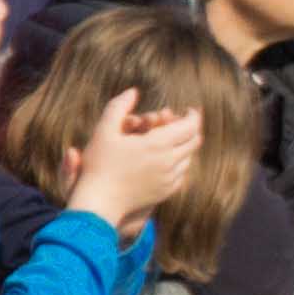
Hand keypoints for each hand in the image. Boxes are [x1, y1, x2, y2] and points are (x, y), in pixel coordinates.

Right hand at [72, 88, 205, 233]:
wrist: (99, 203)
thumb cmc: (98, 165)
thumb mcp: (104, 131)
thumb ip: (118, 107)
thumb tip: (133, 91)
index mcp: (158, 144)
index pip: (191, 126)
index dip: (193, 115)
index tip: (188, 110)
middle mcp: (169, 162)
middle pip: (194, 140)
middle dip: (191, 128)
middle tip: (181, 122)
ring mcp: (170, 179)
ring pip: (189, 157)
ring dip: (184, 145)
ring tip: (173, 138)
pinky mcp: (167, 192)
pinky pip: (182, 173)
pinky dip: (179, 162)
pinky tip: (167, 158)